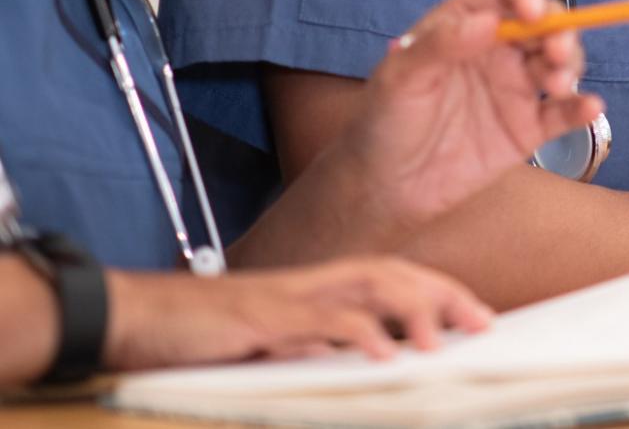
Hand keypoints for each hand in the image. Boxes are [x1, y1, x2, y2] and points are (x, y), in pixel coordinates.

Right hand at [102, 258, 491, 370]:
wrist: (137, 318)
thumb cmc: (205, 334)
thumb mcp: (274, 341)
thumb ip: (316, 345)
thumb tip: (361, 362)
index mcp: (318, 287)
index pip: (393, 278)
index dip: (439, 292)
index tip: (478, 316)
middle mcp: (313, 283)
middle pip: (394, 274)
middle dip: (444, 295)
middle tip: (483, 323)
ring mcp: (290, 297)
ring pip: (368, 288)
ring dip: (412, 310)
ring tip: (445, 341)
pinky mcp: (263, 318)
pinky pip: (320, 322)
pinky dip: (356, 336)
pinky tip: (383, 355)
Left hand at [334, 0, 604, 228]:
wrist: (386, 190)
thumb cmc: (385, 122)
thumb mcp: (400, 78)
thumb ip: (440, 45)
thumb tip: (487, 21)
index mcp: (466, 26)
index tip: (533, 11)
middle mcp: (498, 51)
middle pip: (545, 23)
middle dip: (560, 30)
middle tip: (556, 52)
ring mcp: (516, 89)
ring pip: (560, 62)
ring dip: (570, 64)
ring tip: (558, 85)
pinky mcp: (528, 128)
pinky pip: (563, 113)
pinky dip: (582, 107)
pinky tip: (589, 107)